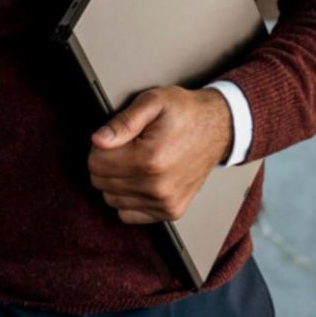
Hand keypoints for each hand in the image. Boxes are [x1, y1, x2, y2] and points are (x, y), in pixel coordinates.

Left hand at [87, 86, 232, 223]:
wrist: (219, 128)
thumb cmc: (186, 113)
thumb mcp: (153, 102)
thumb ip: (123, 122)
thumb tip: (98, 140)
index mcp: (149, 159)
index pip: (96, 163)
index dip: (100, 147)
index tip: (115, 138)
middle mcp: (157, 187)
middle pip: (101, 183)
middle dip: (106, 163)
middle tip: (126, 147)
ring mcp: (165, 203)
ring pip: (111, 200)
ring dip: (115, 182)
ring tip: (135, 162)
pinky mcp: (171, 212)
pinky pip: (128, 215)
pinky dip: (128, 198)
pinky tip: (140, 179)